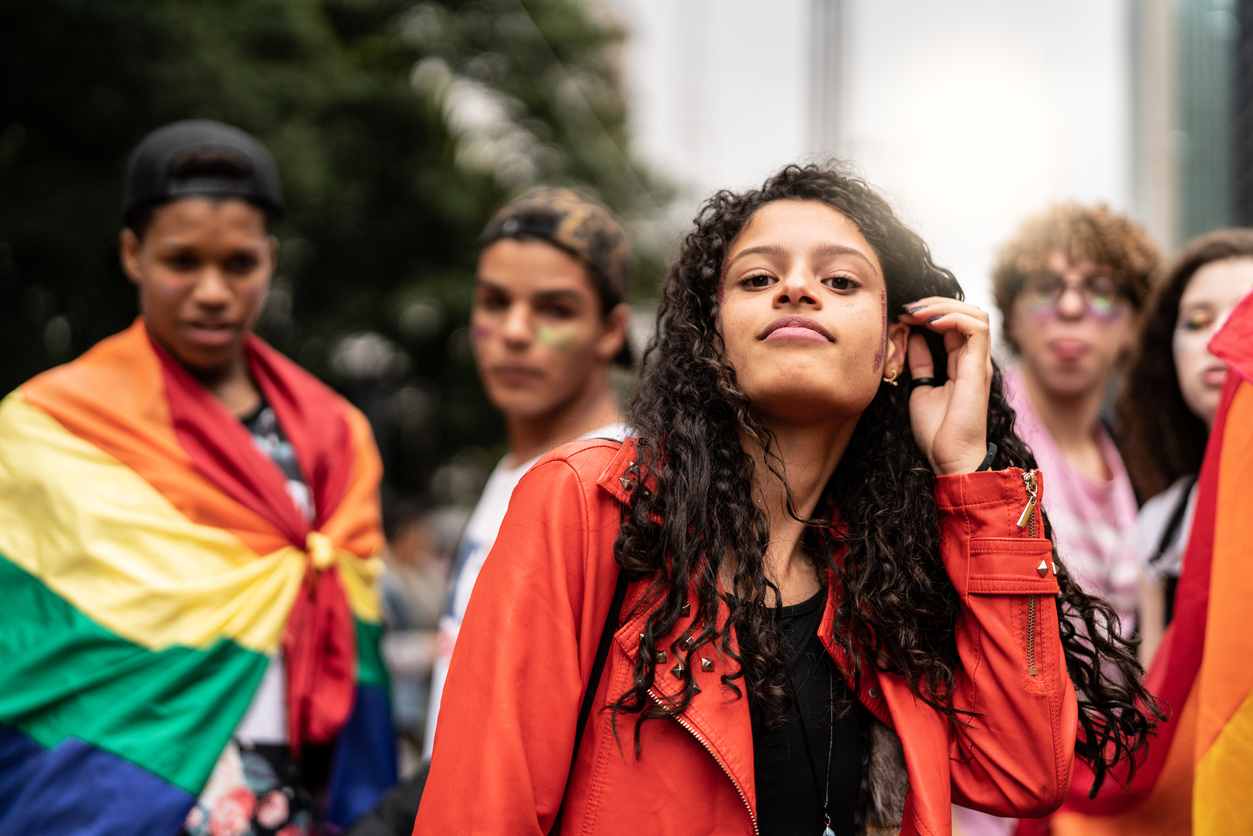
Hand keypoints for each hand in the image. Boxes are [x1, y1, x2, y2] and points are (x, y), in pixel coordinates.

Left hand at [898, 297, 991, 475]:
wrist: (950, 459)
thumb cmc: (937, 432)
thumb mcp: (921, 388)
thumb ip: (921, 362)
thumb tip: (912, 335)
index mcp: (961, 364)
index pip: (953, 324)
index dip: (929, 313)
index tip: (902, 315)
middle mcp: (973, 360)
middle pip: (967, 313)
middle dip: (936, 303)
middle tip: (907, 308)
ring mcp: (978, 363)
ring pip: (975, 314)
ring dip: (943, 307)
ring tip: (916, 312)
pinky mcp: (979, 368)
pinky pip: (977, 328)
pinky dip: (953, 317)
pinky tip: (929, 322)